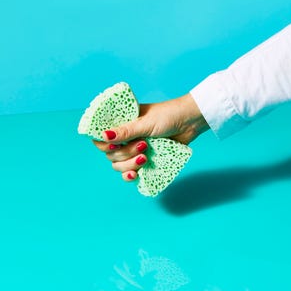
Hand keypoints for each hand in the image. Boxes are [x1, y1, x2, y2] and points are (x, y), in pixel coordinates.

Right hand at [92, 93, 208, 180]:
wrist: (190, 122)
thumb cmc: (168, 115)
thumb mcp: (145, 122)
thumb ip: (125, 131)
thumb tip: (104, 136)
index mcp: (122, 124)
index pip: (101, 138)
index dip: (103, 145)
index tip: (114, 145)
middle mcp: (125, 138)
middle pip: (111, 155)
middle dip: (124, 154)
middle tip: (143, 145)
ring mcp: (134, 150)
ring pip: (119, 165)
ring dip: (129, 165)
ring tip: (145, 157)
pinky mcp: (145, 160)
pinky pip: (131, 172)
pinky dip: (131, 175)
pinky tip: (136, 175)